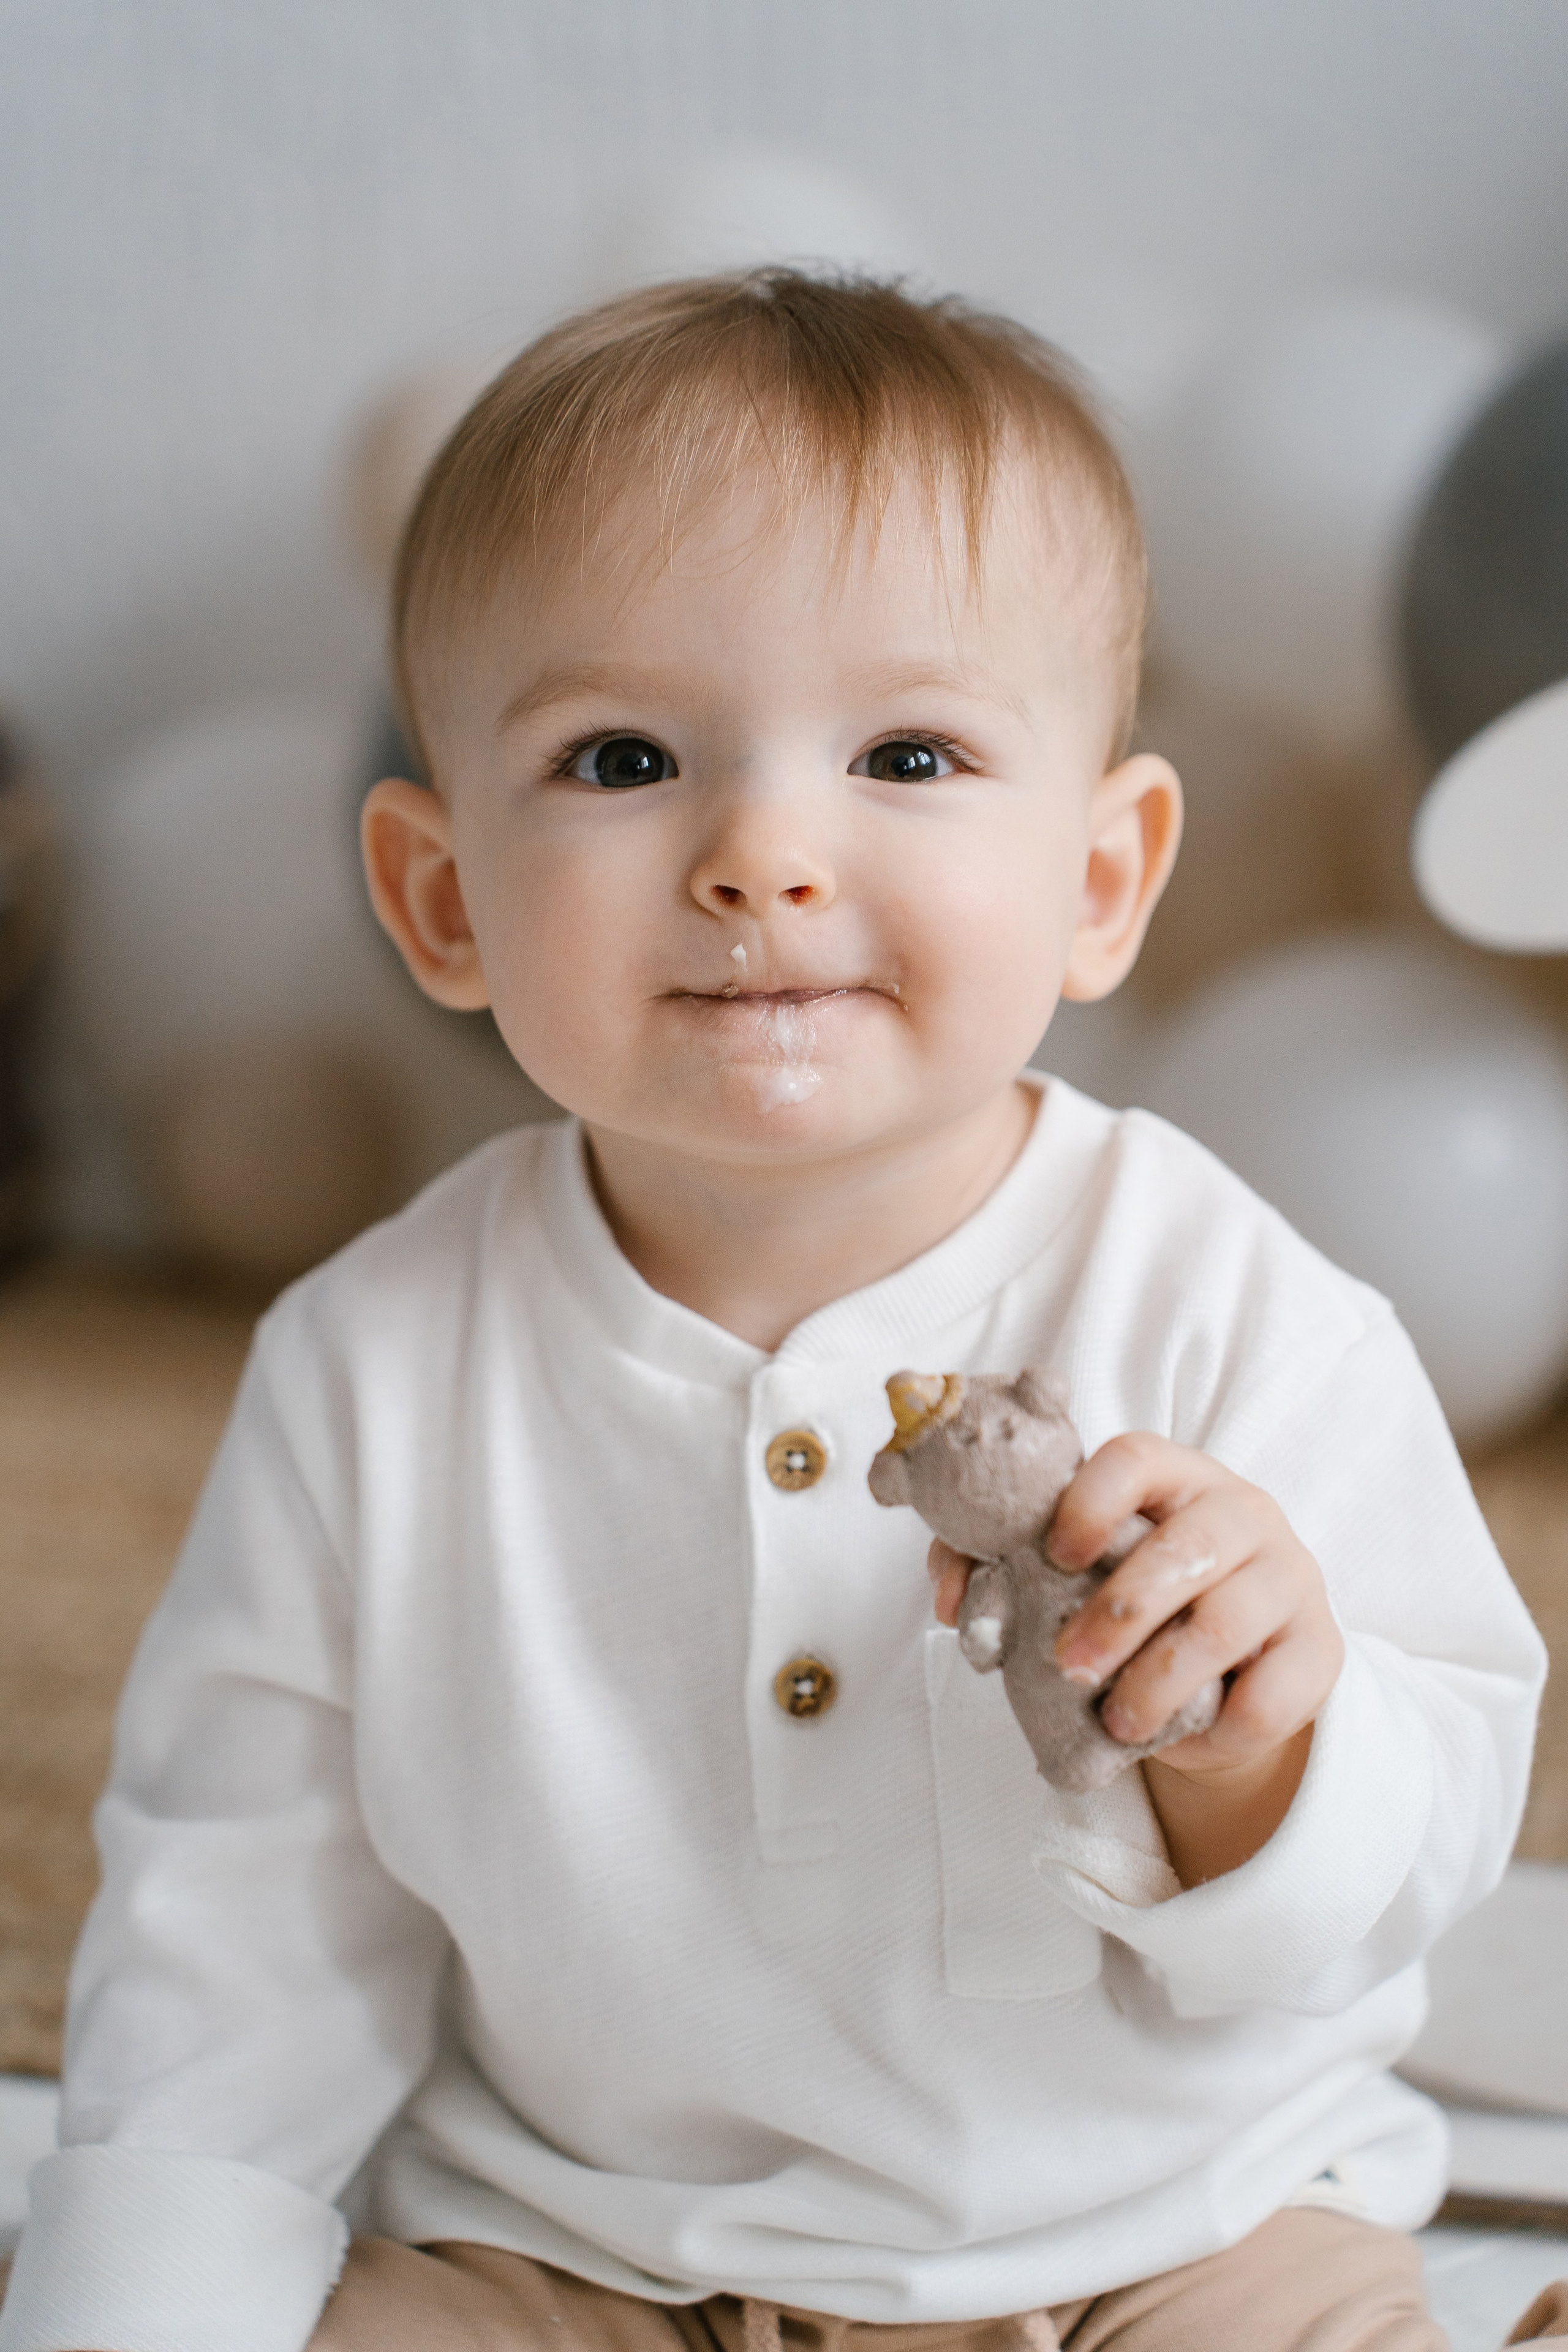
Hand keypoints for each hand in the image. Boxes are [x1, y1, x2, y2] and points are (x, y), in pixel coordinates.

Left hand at [928, 1433, 1344, 1881]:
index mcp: (1176, 1477)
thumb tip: (953, 1603)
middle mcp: (1243, 1512)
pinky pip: (1273, 1694)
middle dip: (1117, 1612)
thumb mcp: (1074, 1577)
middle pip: (1185, 1546)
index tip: (1053, 1554)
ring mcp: (1291, 1577)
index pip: (1138, 1457)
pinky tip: (1180, 1742)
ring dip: (1159, 1679)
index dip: (1091, 1501)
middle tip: (1067, 1665)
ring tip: (1117, 1721)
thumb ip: (997, 1568)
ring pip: (1227, 1622)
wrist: (1230, 1672)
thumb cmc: (1133, 1603)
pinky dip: (1218, 1728)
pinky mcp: (1320, 1649)